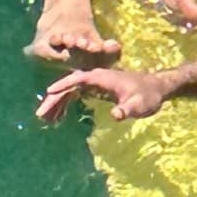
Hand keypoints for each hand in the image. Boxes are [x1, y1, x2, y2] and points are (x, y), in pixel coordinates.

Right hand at [36, 64, 175, 124]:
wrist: (155, 89)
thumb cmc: (147, 96)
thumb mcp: (138, 106)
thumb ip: (127, 110)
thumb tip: (116, 116)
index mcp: (102, 77)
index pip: (78, 79)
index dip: (63, 85)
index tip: (49, 92)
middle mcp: (95, 78)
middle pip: (69, 86)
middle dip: (54, 99)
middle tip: (40, 114)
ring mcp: (94, 84)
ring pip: (70, 92)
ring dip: (57, 103)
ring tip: (44, 119)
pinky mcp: (95, 90)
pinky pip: (75, 96)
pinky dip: (66, 105)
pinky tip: (58, 117)